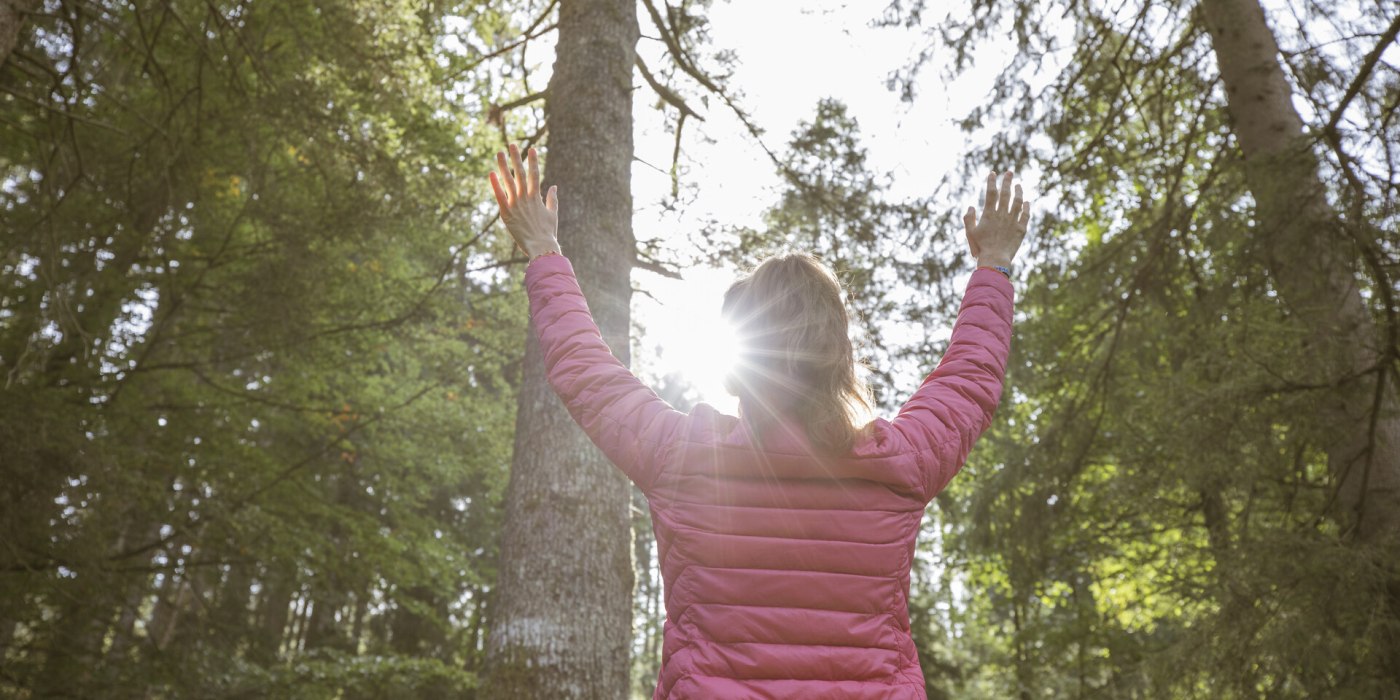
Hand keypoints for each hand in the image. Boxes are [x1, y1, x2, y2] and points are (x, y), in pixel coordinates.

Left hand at [489, 143, 560, 258]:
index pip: (534, 174)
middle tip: (512, 144)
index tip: (532, 149)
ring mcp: (515, 204)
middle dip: (516, 157)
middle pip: (520, 173)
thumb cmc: (547, 232)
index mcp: (536, 197)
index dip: (533, 160)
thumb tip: (554, 186)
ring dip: (503, 165)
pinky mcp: (506, 213)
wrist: (540, 246)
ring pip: (508, 180)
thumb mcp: (552, 214)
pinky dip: (495, 184)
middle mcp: (525, 197)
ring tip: (499, 153)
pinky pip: (499, 196)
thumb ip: (552, 199)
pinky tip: (491, 173)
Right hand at [962, 170, 1029, 268]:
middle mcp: (1002, 215)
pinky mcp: (1021, 229)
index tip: (993, 173)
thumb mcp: (970, 233)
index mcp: (989, 215)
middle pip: (1005, 194)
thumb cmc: (980, 248)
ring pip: (1018, 202)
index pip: (991, 193)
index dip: (992, 182)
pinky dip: (1027, 207)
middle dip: (1007, 181)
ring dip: (1018, 192)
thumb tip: (971, 207)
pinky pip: (1026, 215)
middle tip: (1009, 172)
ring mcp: (1013, 221)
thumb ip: (969, 219)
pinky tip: (1027, 202)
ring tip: (1018, 185)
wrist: (995, 259)